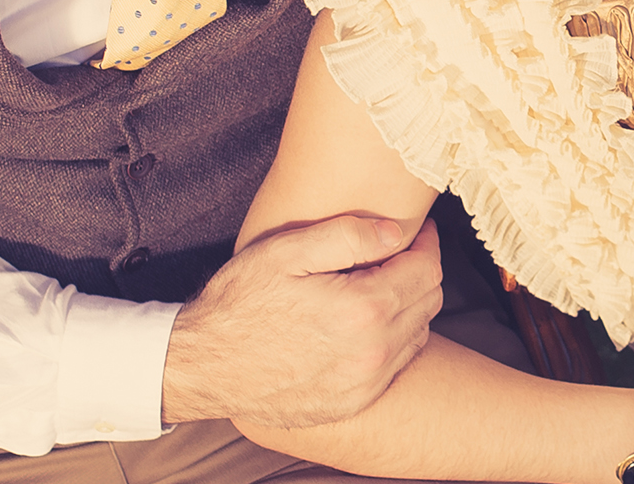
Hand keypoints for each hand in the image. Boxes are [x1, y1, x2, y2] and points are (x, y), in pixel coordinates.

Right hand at [162, 216, 444, 427]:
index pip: (426, 269)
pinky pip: (396, 366)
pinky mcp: (352, 403)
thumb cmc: (240, 302)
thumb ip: (348, 236)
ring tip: (381, 286)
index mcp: (363, 310)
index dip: (427, 243)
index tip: (418, 230)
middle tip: (397, 255)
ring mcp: (364, 384)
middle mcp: (372, 354)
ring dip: (409, 306)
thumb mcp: (286, 252)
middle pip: (430, 301)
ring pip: (418, 334)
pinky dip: (393, 341)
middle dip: (420, 271)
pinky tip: (365, 325)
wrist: (203, 366)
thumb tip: (397, 231)